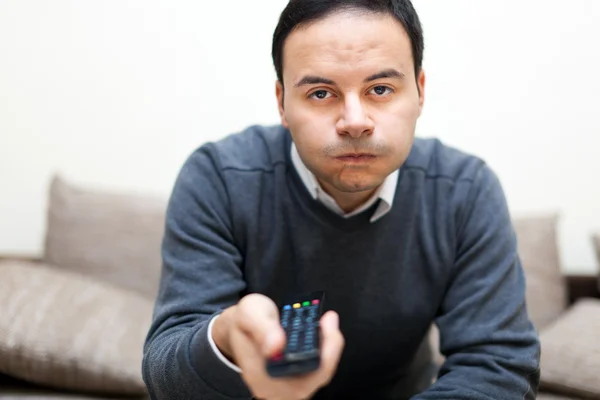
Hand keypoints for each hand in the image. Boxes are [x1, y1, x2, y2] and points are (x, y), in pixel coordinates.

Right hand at [212, 293, 343, 399]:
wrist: (239, 329)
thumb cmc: (244, 323)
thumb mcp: (248, 314)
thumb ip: (261, 328)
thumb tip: (276, 346)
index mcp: (262, 379)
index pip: (300, 378)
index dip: (321, 355)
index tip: (326, 324)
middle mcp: (276, 390)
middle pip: (316, 377)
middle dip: (329, 347)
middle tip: (329, 319)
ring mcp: (288, 387)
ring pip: (320, 372)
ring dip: (328, 346)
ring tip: (327, 321)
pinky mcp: (297, 378)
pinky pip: (318, 367)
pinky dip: (324, 348)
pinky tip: (324, 329)